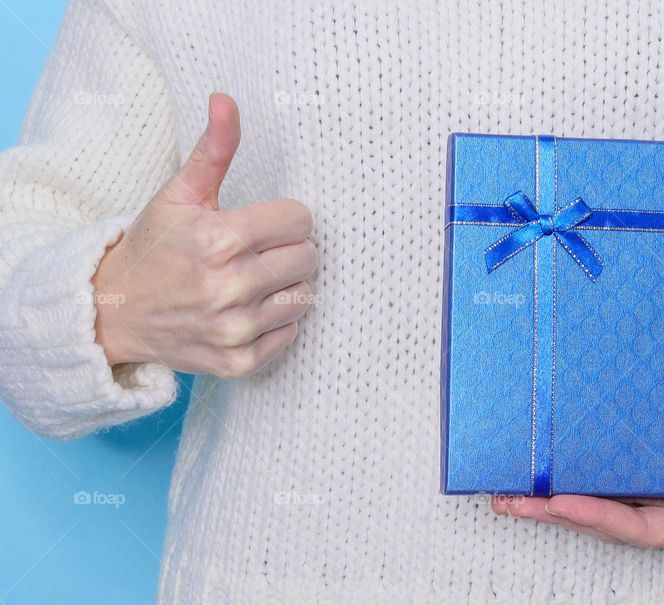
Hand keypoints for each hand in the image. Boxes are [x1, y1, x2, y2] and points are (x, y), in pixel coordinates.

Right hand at [92, 93, 317, 377]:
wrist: (113, 312)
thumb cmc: (153, 247)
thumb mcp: (179, 195)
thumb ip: (214, 150)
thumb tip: (227, 100)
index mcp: (219, 240)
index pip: (300, 220)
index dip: (283, 217)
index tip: (260, 223)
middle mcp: (229, 288)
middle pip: (308, 258)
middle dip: (286, 249)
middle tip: (255, 252)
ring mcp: (234, 330)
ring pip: (304, 296)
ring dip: (284, 286)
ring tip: (250, 280)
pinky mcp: (238, 362)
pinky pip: (290, 334)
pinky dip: (276, 322)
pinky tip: (247, 310)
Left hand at [492, 343, 663, 575]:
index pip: (628, 526)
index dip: (591, 518)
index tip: (555, 503)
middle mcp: (656, 494)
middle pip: (597, 513)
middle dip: (553, 512)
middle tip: (510, 503)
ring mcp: (640, 466)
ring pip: (588, 487)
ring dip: (548, 492)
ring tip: (506, 489)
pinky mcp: (628, 436)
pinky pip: (592, 454)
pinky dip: (564, 462)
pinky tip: (534, 459)